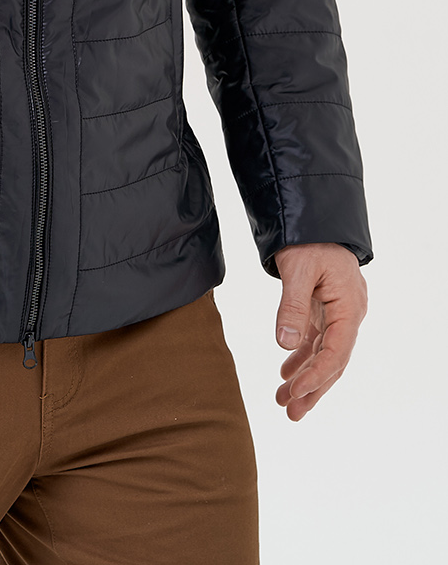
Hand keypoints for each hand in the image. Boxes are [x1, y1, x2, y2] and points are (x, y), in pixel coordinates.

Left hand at [273, 242, 366, 420]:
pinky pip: (316, 341)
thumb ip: (292, 306)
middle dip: (313, 388)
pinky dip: (302, 357)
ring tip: (284, 401)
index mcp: (349, 307)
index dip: (317, 376)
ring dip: (305, 377)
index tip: (296, 393)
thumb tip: (285, 343)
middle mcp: (349, 314)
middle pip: (333, 361)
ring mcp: (338, 313)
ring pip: (324, 354)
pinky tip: (286, 373)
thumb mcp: (298, 269)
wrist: (314, 219)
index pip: (336, 352)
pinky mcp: (325, 309)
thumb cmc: (310, 240)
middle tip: (291, 413)